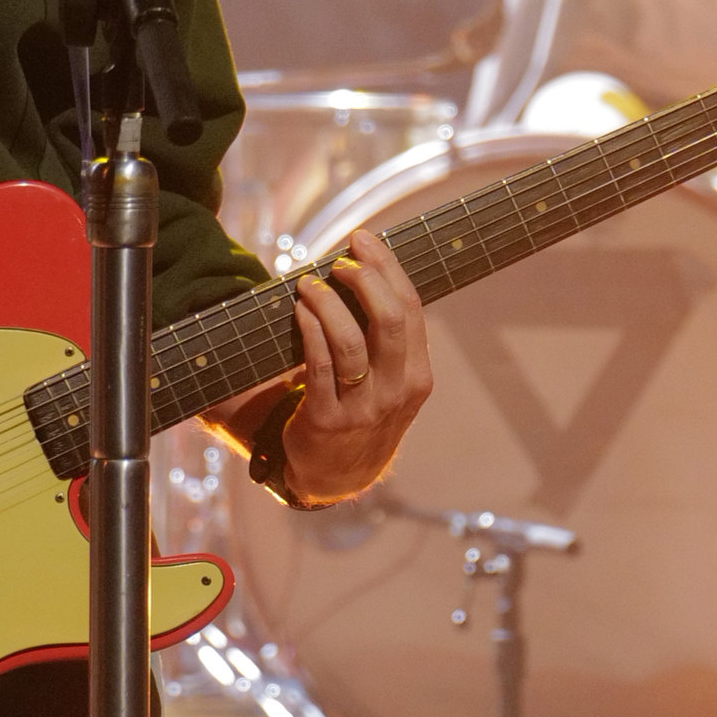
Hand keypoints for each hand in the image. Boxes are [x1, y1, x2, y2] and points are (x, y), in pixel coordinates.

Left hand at [281, 227, 433, 506]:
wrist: (338, 476)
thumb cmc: (362, 413)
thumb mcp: (391, 382)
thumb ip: (387, 340)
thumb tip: (367, 272)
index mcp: (417, 375)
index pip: (409, 308)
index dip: (387, 268)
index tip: (363, 239)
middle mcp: (396, 391)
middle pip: (389, 320)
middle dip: (364, 278)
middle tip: (339, 260)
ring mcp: (363, 408)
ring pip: (351, 342)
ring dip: (327, 303)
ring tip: (308, 285)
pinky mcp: (327, 420)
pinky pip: (319, 366)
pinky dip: (310, 331)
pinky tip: (300, 312)